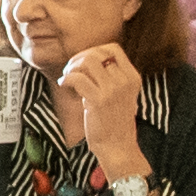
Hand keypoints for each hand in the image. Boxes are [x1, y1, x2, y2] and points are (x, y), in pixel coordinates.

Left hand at [53, 43, 143, 164]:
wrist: (118, 147)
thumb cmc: (115, 122)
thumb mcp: (122, 95)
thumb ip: (111, 77)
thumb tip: (86, 60)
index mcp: (133, 78)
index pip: (114, 49)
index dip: (95, 50)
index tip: (84, 61)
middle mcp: (125, 81)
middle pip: (97, 53)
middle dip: (79, 58)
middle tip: (70, 69)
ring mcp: (113, 90)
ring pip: (87, 61)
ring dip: (72, 66)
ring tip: (67, 76)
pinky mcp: (99, 100)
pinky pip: (77, 78)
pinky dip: (66, 79)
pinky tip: (63, 85)